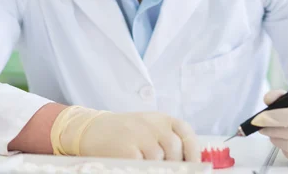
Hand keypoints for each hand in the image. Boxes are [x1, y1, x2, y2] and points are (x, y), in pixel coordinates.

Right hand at [50, 106, 200, 161]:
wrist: (91, 129)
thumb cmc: (124, 131)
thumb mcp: (148, 127)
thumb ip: (166, 138)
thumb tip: (185, 161)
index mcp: (162, 118)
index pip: (186, 132)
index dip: (194, 151)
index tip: (196, 165)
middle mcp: (152, 124)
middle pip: (174, 147)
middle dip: (176, 163)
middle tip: (172, 170)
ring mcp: (139, 135)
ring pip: (159, 158)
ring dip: (158, 167)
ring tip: (149, 166)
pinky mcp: (126, 149)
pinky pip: (142, 164)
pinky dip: (143, 168)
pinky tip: (138, 167)